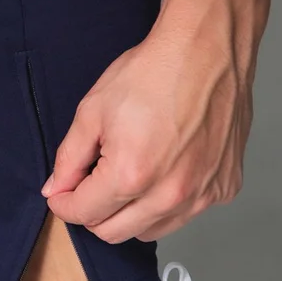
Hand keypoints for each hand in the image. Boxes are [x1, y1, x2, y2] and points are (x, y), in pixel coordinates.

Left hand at [43, 20, 252, 243]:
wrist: (208, 47)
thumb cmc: (154, 72)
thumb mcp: (92, 111)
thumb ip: (69, 158)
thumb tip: (56, 189)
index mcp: (131, 175)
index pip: (84, 214)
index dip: (65, 204)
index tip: (62, 194)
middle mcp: (170, 194)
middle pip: (113, 233)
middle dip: (93, 213)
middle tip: (91, 185)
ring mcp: (202, 193)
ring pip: (149, 230)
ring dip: (130, 214)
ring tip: (129, 175)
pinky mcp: (224, 187)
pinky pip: (185, 214)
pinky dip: (168, 203)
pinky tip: (165, 169)